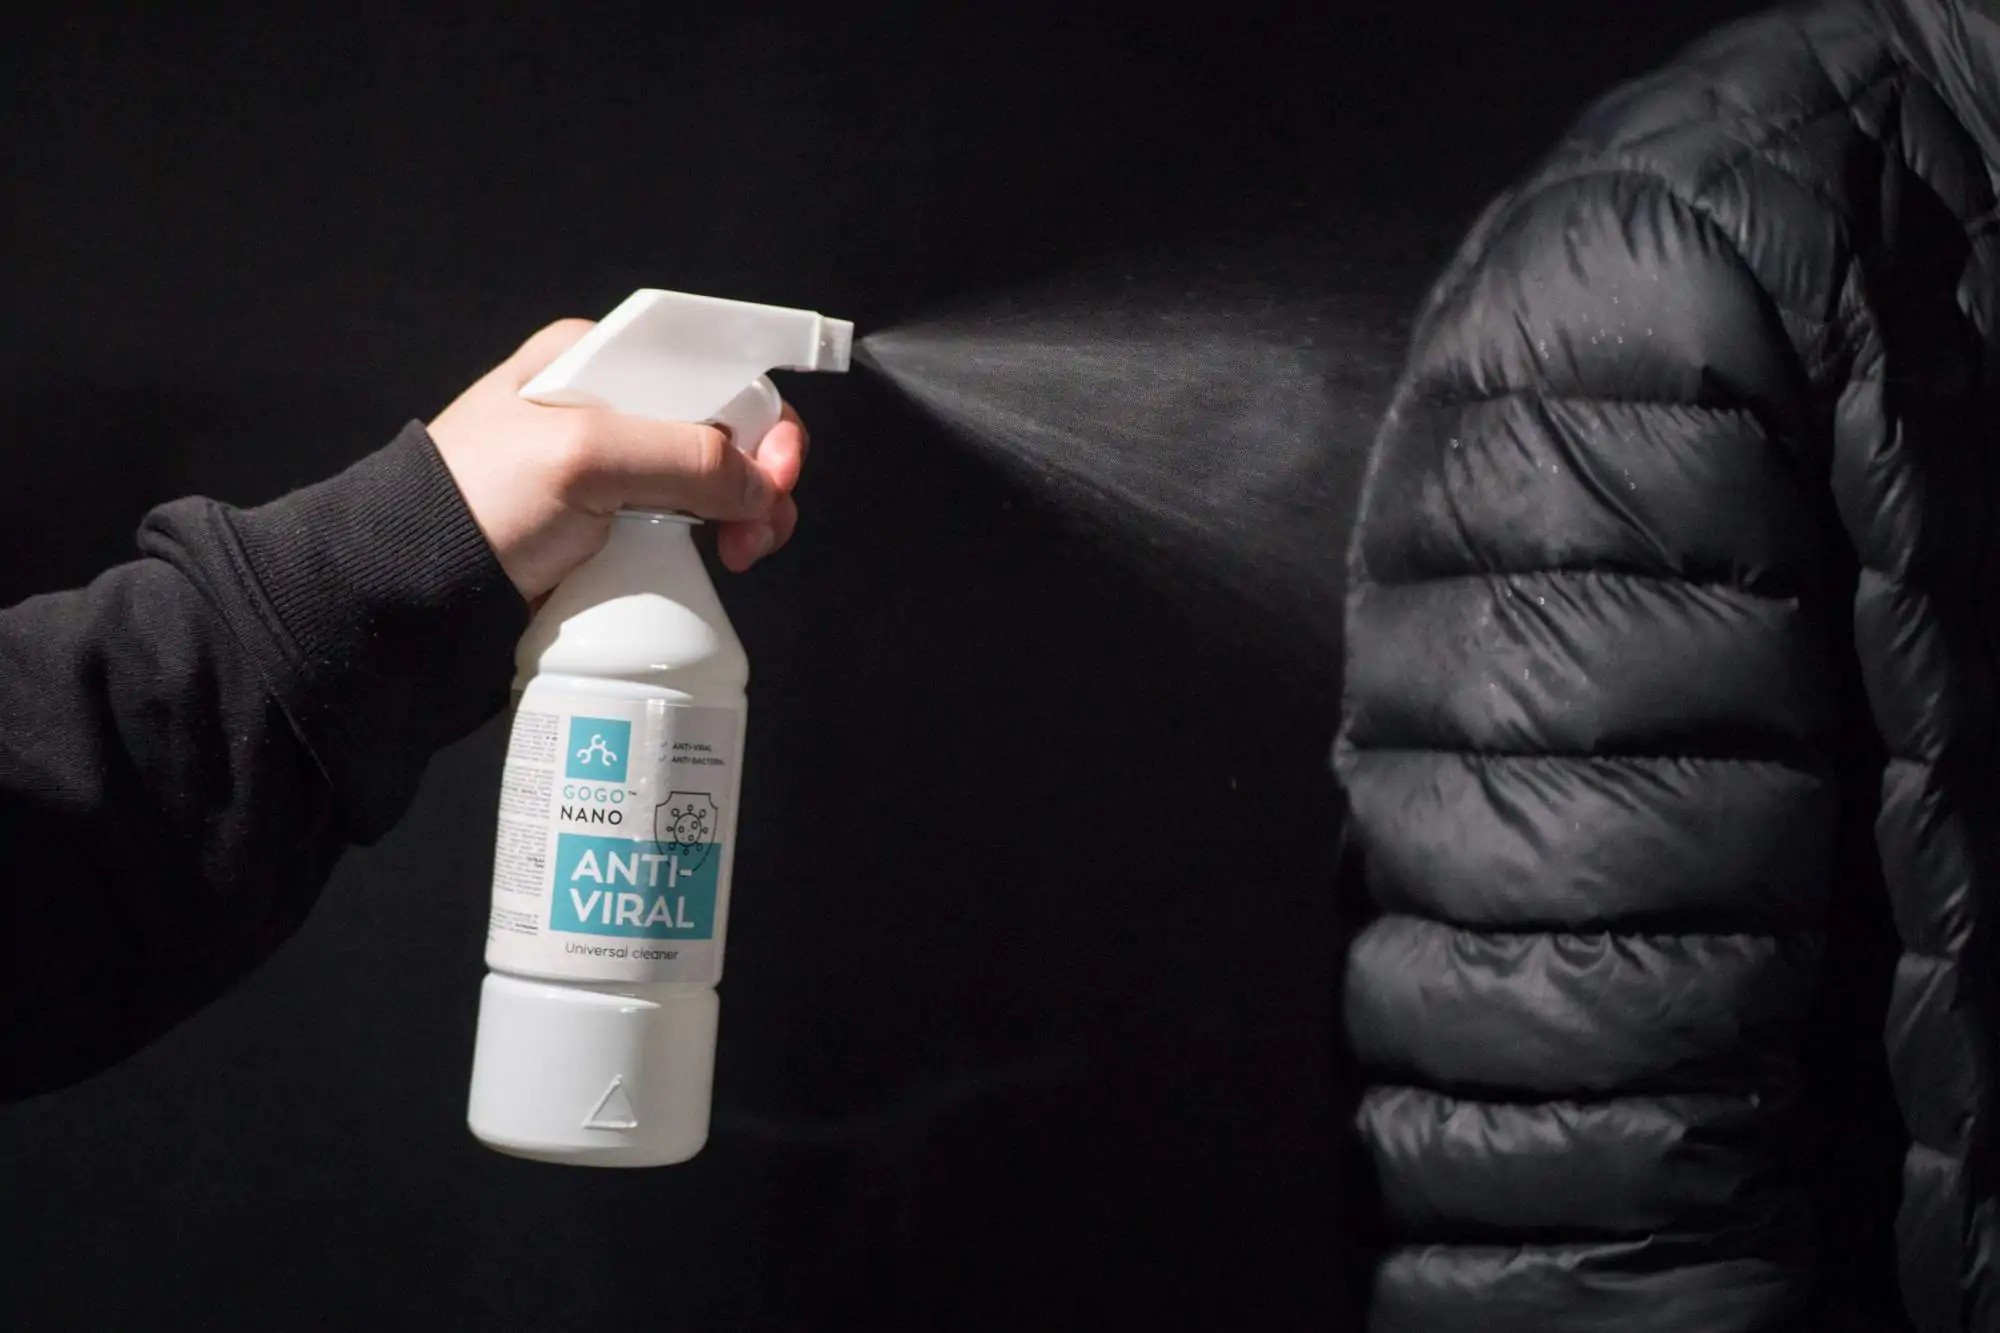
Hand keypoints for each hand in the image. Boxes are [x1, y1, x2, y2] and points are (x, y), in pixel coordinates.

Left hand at [427, 319, 810, 602]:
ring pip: (715, 477)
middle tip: (760, 527)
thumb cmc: (481, 503)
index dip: (759, 414)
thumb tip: (764, 487)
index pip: (711, 366)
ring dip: (748, 512)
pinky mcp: (613, 523)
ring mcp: (614, 468)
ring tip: (743, 552)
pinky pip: (688, 521)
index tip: (775, 470)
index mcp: (597, 359)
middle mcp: (611, 405)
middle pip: (723, 426)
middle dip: (760, 473)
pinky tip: (716, 560)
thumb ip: (684, 457)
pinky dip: (715, 538)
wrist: (415, 588)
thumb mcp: (585, 460)